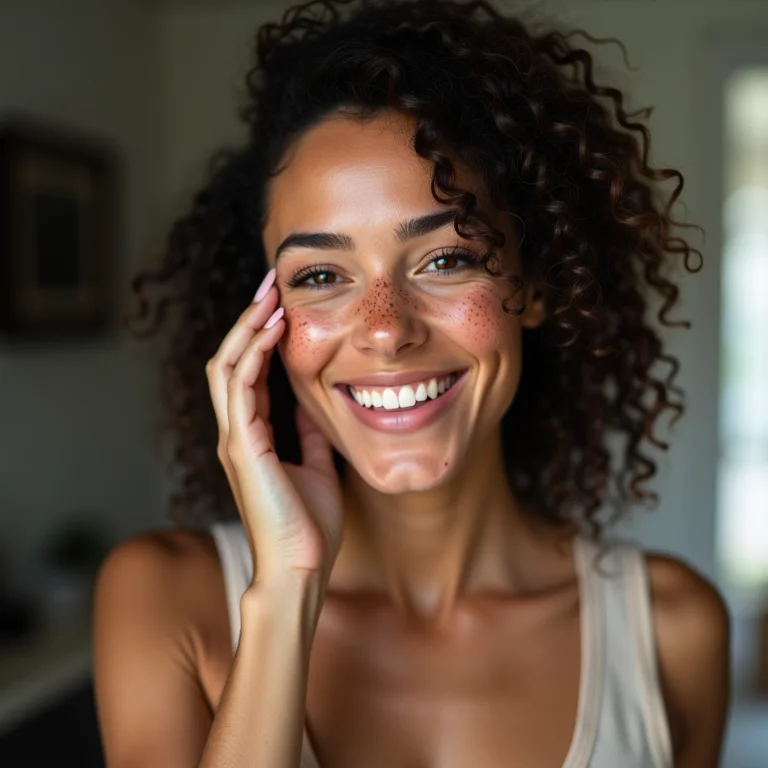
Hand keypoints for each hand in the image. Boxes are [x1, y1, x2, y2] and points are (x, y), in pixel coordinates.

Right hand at [205, 268, 343, 584]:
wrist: (302, 568)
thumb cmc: (309, 526)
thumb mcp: (315, 466)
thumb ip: (307, 436)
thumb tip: (312, 406)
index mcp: (252, 436)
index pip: (248, 372)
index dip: (261, 336)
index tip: (282, 305)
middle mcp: (236, 432)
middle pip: (231, 359)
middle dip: (249, 319)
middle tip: (271, 284)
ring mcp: (234, 438)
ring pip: (228, 365)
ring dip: (248, 326)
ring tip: (270, 294)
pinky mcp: (241, 446)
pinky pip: (240, 387)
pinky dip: (253, 353)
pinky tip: (273, 329)